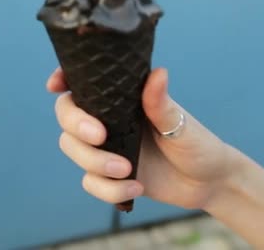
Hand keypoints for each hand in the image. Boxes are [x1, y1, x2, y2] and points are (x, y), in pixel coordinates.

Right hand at [46, 67, 242, 209]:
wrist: (208, 182)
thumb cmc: (198, 143)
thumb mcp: (181, 123)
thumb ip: (161, 103)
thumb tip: (158, 73)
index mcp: (122, 100)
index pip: (84, 85)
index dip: (63, 81)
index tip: (55, 85)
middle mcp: (109, 121)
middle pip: (67, 118)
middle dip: (76, 126)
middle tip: (100, 136)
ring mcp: (107, 149)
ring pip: (74, 151)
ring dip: (94, 163)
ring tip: (126, 170)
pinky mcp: (110, 176)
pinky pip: (91, 183)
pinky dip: (109, 189)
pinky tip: (136, 187)